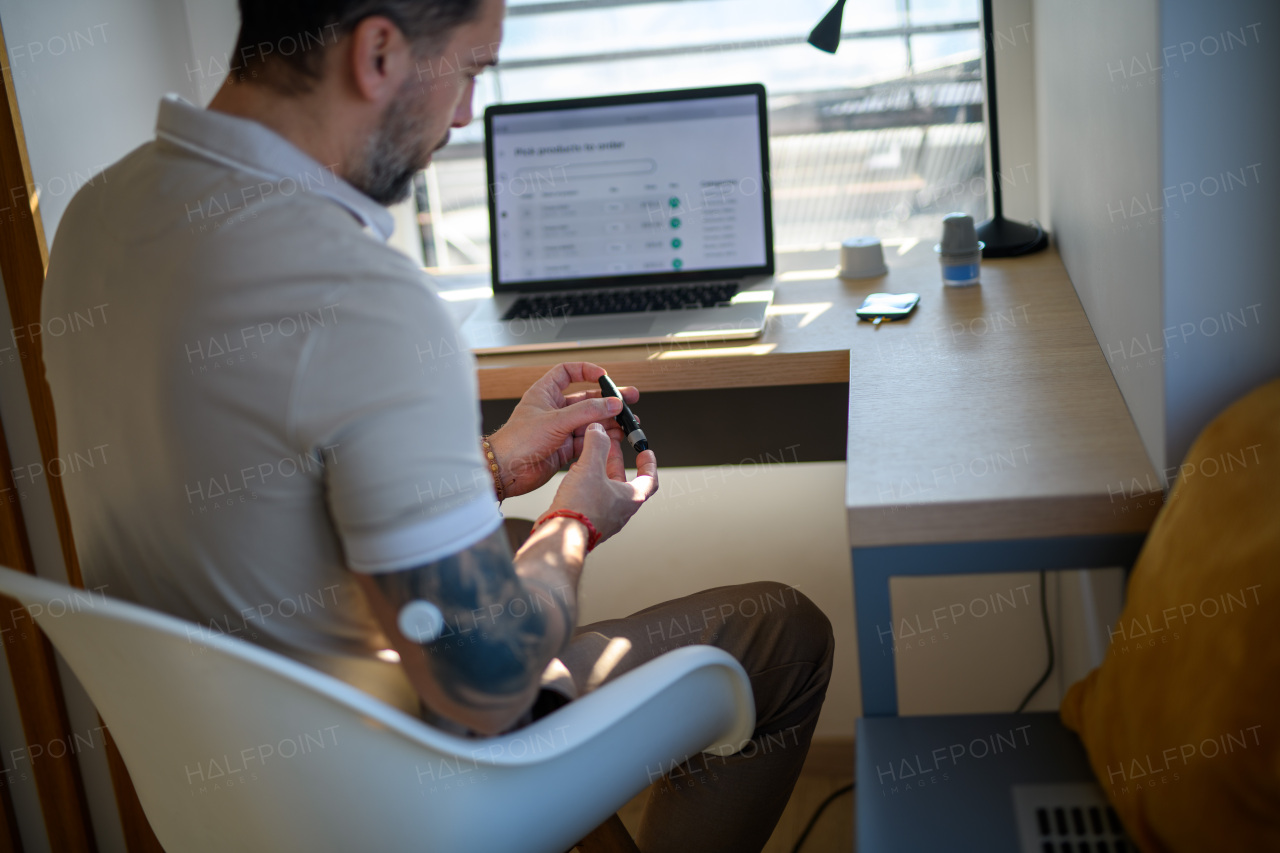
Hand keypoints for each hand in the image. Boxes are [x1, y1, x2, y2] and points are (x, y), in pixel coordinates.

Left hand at [487, 362, 639, 498]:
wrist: (506, 471)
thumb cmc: (517, 442)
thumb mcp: (555, 420)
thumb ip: (586, 411)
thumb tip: (611, 403)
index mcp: (545, 394)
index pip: (567, 373)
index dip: (586, 371)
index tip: (604, 376)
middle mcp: (554, 410)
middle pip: (586, 399)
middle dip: (608, 399)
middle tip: (628, 399)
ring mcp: (560, 430)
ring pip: (590, 421)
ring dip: (609, 421)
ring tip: (627, 422)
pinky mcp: (564, 448)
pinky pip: (588, 440)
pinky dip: (602, 439)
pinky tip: (615, 438)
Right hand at [546, 423, 657, 543]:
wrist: (561, 535)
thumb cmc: (581, 508)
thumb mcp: (591, 467)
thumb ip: (596, 444)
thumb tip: (599, 430)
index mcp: (631, 498)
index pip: (650, 479)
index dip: (649, 464)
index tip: (645, 452)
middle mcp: (621, 510)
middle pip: (624, 481)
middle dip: (616, 461)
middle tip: (610, 445)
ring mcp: (605, 518)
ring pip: (606, 489)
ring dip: (600, 471)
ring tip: (590, 457)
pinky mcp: (588, 521)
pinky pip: (592, 498)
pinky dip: (588, 483)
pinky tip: (576, 476)